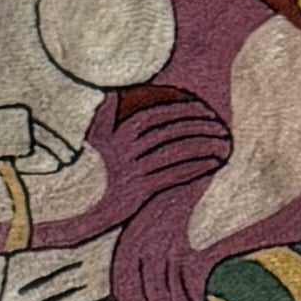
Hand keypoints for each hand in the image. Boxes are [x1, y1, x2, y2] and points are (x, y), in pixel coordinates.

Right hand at [90, 83, 231, 219]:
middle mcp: (125, 152)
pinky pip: (173, 176)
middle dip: (196, 125)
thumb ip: (104, 114)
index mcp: (116, 135)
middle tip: (219, 123)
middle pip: (168, 133)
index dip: (179, 109)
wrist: (78, 208)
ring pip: (174, 154)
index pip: (153, 115)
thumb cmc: (89, 171)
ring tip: (223, 142)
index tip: (200, 106)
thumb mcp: (92, 140)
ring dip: (201, 146)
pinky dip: (195, 168)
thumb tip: (113, 91)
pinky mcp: (140, 193)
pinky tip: (212, 165)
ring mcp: (133, 172)